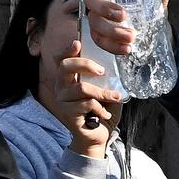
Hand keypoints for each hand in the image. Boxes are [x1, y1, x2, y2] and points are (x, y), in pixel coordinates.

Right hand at [49, 0, 174, 56]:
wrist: (154, 35)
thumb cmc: (150, 10)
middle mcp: (101, 0)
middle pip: (91, 0)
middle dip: (104, 8)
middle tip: (123, 15)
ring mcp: (99, 19)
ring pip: (95, 23)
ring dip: (112, 31)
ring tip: (131, 37)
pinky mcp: (102, 37)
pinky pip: (100, 41)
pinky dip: (113, 46)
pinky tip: (127, 49)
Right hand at [51, 38, 120, 158]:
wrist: (100, 135)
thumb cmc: (102, 110)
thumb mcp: (106, 88)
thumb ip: (105, 75)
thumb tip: (117, 58)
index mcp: (68, 77)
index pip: (61, 59)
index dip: (67, 50)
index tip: (78, 43)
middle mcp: (61, 86)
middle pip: (65, 66)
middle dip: (85, 64)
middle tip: (102, 71)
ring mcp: (63, 100)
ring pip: (81, 87)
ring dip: (102, 92)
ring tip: (115, 97)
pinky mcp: (68, 113)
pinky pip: (87, 104)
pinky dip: (100, 109)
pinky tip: (105, 114)